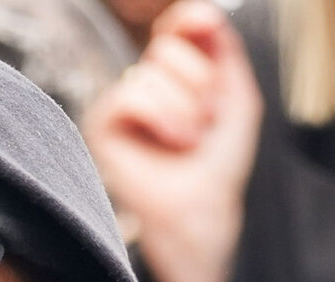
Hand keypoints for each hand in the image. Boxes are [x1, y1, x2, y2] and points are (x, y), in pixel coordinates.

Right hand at [83, 1, 262, 281]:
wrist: (200, 210)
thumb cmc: (216, 164)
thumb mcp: (236, 95)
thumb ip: (222, 50)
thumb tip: (199, 12)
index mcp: (170, 76)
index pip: (176, 27)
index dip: (192, 26)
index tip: (208, 37)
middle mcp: (140, 86)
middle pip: (169, 47)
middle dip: (199, 85)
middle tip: (201, 125)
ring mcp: (117, 106)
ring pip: (151, 73)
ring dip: (184, 109)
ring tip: (187, 141)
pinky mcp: (99, 126)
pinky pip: (131, 95)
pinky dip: (161, 117)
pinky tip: (170, 141)